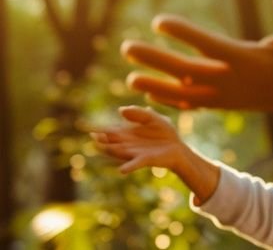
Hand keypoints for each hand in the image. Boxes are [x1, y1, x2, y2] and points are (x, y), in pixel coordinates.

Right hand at [91, 105, 219, 202]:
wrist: (178, 147)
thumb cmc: (165, 133)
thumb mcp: (154, 118)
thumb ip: (139, 113)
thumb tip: (120, 110)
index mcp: (128, 134)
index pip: (110, 132)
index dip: (98, 129)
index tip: (84, 126)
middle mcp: (128, 145)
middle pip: (111, 143)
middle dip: (102, 140)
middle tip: (92, 135)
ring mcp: (135, 153)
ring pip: (119, 152)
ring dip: (109, 150)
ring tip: (98, 146)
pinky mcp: (146, 160)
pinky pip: (135, 164)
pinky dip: (129, 167)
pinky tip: (122, 170)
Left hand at [122, 0, 272, 113]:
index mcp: (254, 62)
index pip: (212, 47)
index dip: (185, 34)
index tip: (159, 21)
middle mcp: (239, 82)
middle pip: (190, 72)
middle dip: (157, 59)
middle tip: (126, 47)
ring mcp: (236, 96)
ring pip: (189, 93)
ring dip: (159, 85)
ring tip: (130, 77)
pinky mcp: (236, 103)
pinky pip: (199, 104)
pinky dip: (176, 101)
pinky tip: (156, 95)